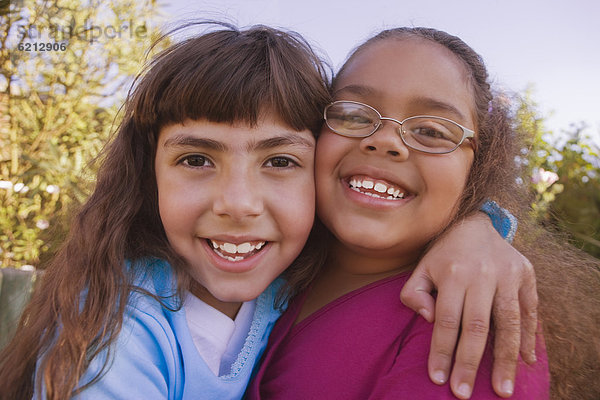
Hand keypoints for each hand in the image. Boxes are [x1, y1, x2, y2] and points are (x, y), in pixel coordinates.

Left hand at [400, 212, 537, 398]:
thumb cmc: (443, 253)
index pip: (447, 321)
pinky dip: (529, 337)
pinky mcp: (527, 274)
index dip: (442, 351)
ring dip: (506, 359)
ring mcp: (508, 274)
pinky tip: (525, 361)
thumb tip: (429, 320)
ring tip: (503, 388)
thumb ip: (414, 293)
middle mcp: (482, 274)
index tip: (438, 378)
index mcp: (453, 273)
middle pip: (477, 326)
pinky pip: (530, 310)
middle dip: (470, 363)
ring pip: (509, 322)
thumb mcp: (421, 267)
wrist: (474, 222)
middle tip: (464, 393)